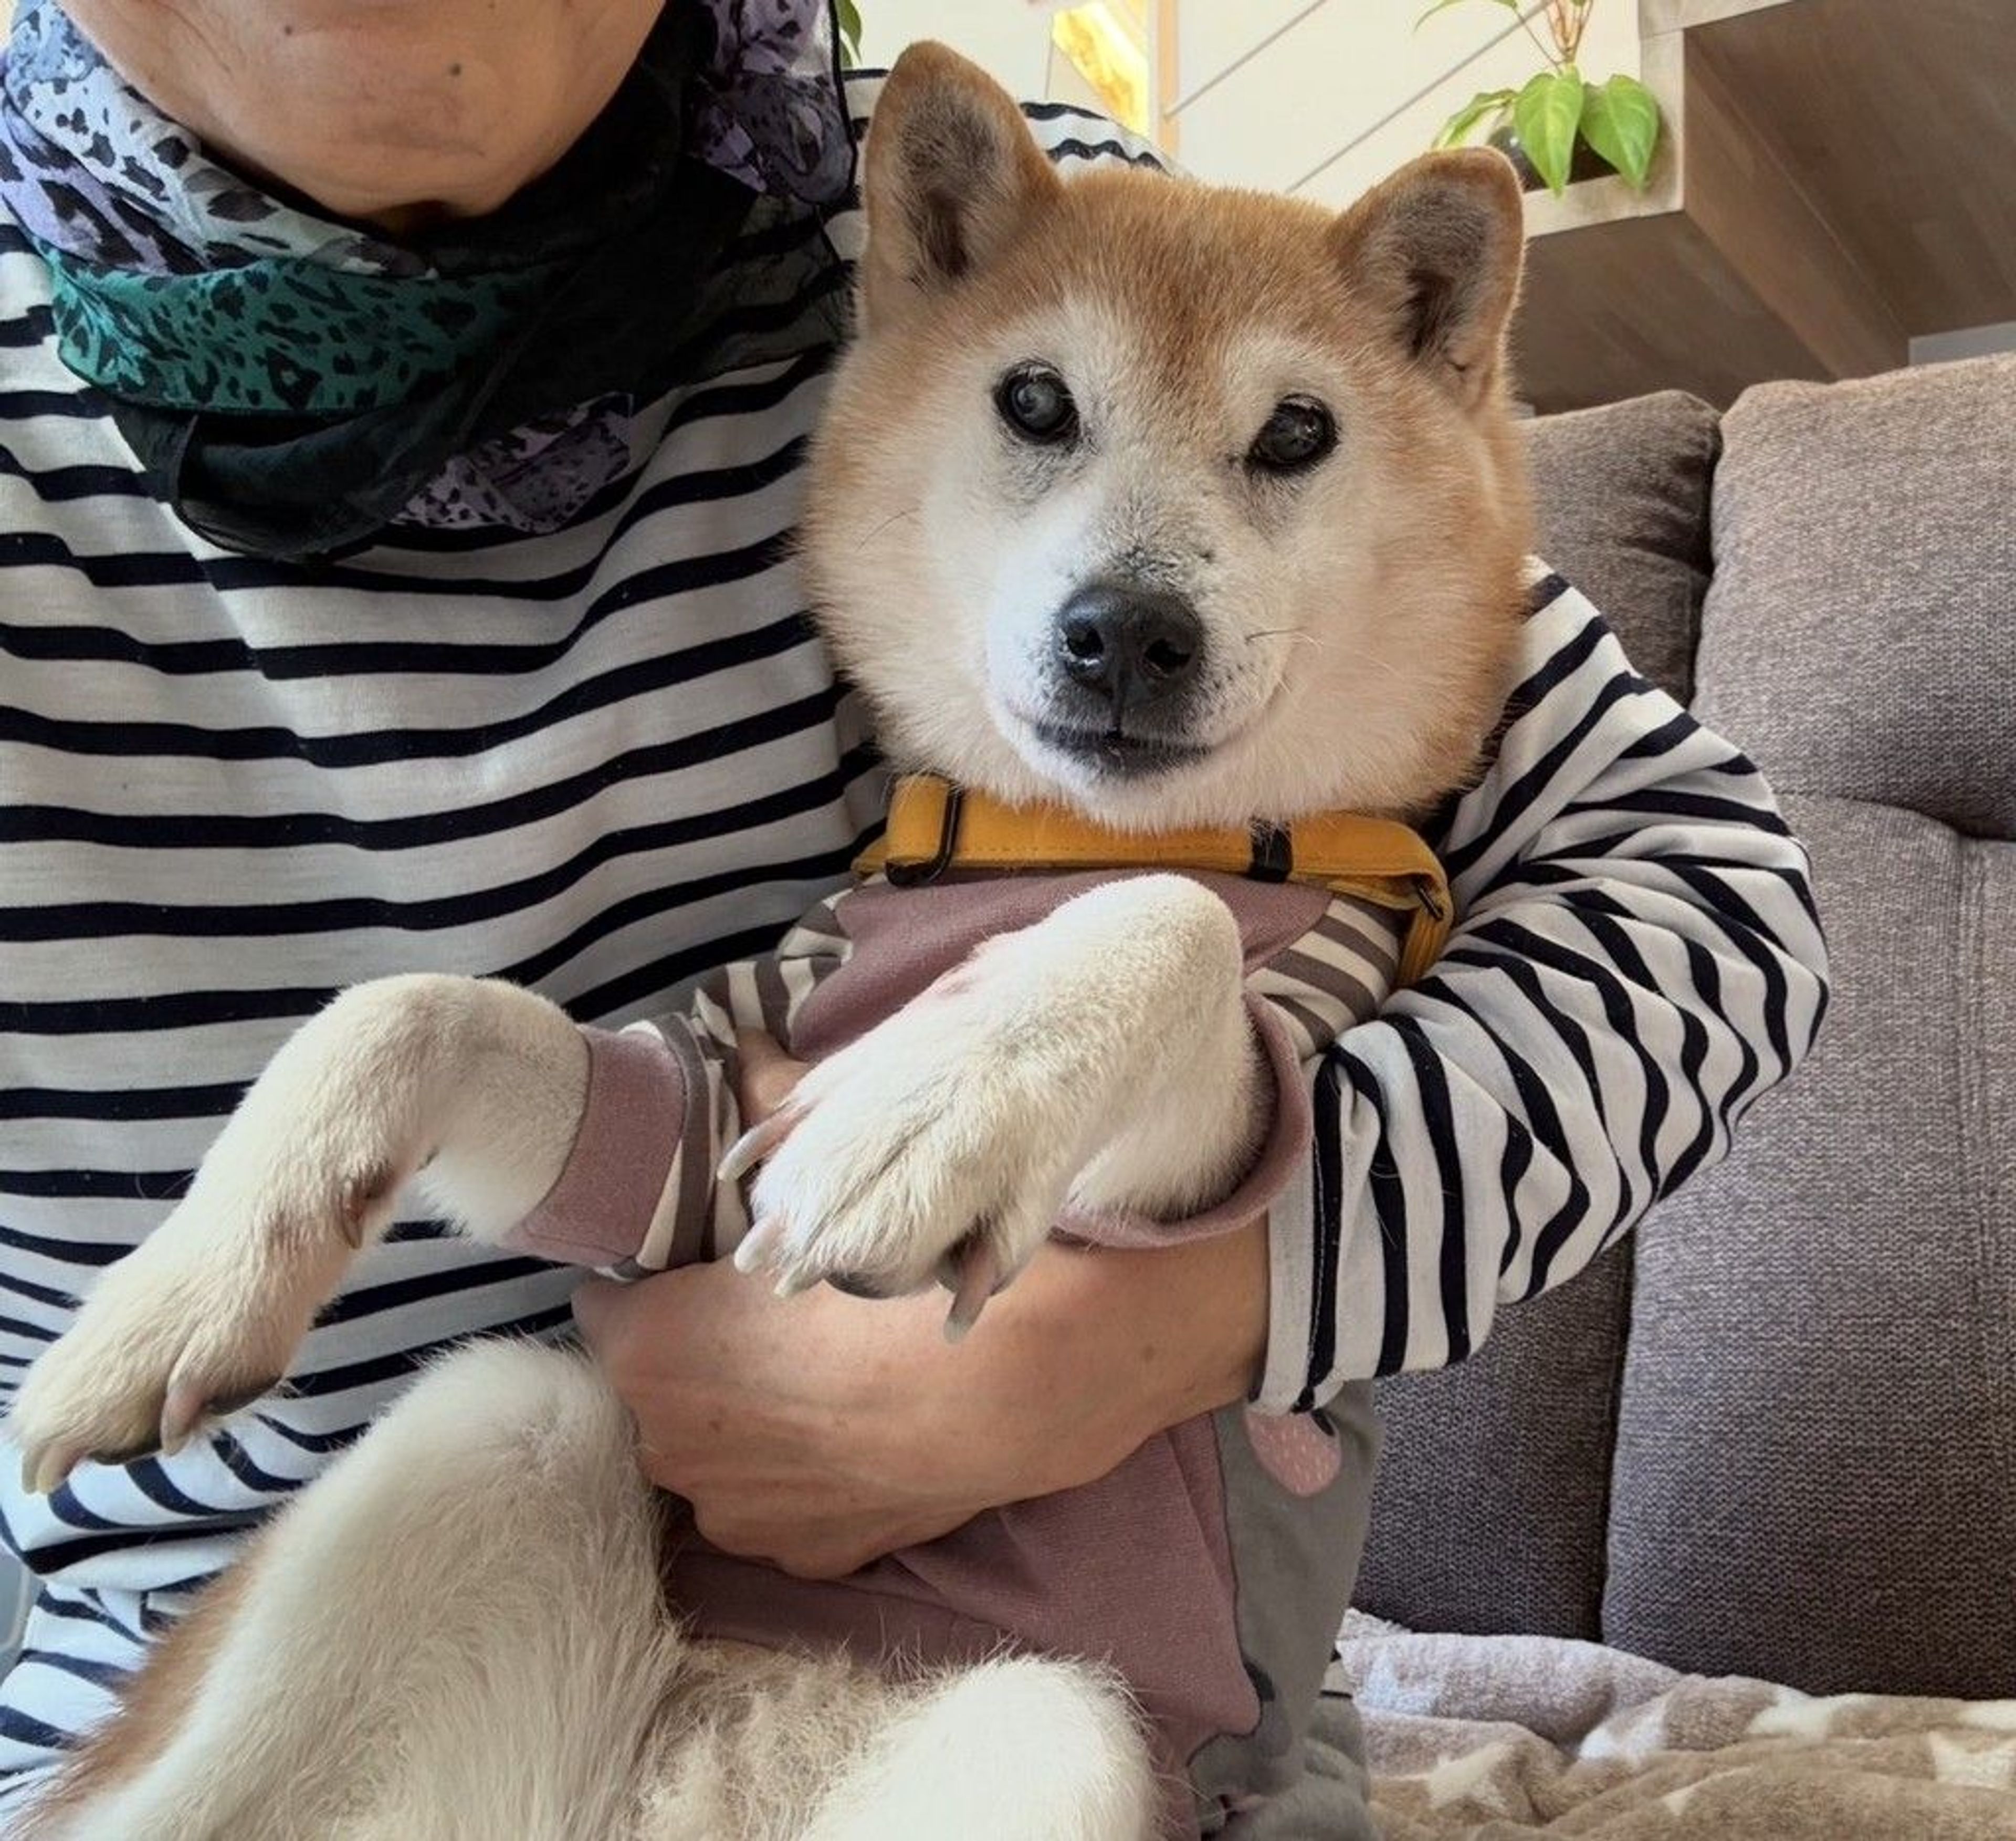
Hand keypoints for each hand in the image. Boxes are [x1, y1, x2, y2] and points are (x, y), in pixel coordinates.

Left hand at [572, 1032, 1268, 1576]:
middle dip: (689, 1352)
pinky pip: (776, 1503)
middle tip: (764, 1311)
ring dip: (741, 1417)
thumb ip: (765, 1124)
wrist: (1032, 1381)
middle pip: (651, 1388)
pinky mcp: (806, 1553)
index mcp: (650, 1352)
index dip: (645, 1283)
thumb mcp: (838, 1181)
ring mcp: (740, 1514)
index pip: (601, 1309)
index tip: (688, 1268)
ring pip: (711, 1455)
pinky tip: (853, 1427)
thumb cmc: (919, 1276)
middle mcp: (673, 1448)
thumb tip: (735, 1049)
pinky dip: (801, 1471)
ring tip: (815, 1369)